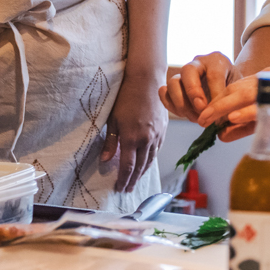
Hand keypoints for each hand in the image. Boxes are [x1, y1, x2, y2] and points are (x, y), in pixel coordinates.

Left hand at [101, 73, 167, 192]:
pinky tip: (147, 162)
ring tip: (136, 180)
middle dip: (133, 180)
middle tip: (127, 190)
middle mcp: (146, 140)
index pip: (127, 167)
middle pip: (140, 167)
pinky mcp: (163, 129)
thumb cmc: (125, 96)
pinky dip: (151, 159)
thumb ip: (110, 141)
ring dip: (143, 172)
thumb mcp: (113, 118)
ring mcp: (157, 135)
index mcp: (131, 138)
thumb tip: (105, 160)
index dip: (123, 180)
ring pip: (150, 160)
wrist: (146, 80)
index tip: (119, 188)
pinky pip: (157, 149)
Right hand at [159, 51, 241, 121]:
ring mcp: (183, 74)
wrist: (228, 86)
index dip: (215, 93)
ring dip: (182, 103)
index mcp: (217, 60)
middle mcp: (198, 63)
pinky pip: (164, 92)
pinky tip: (185, 114)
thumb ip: (232, 101)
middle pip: (187, 71)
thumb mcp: (239, 90)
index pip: (214, 74)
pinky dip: (171, 105)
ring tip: (195, 117)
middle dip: (193, 93)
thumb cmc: (234, 88)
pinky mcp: (174, 86)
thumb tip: (220, 119)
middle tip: (202, 110)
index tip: (217, 110)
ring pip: (172, 82)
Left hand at [198, 67, 269, 142]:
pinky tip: (232, 119)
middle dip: (216, 104)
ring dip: (224, 108)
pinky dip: (246, 113)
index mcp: (268, 80)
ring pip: (246, 96)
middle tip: (200, 118)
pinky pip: (264, 108)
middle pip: (237, 90)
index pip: (236, 88)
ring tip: (208, 119)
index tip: (205, 114)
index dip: (219, 101)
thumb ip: (248, 123)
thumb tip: (223, 132)